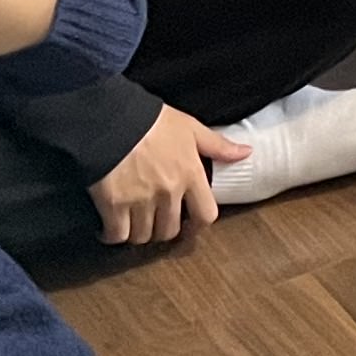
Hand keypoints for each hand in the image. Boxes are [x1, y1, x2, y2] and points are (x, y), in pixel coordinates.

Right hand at [90, 103, 251, 248]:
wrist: (110, 119)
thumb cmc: (151, 121)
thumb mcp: (190, 128)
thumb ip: (217, 146)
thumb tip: (246, 153)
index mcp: (191, 174)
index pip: (206, 215)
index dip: (197, 225)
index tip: (188, 226)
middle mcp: (169, 192)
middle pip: (169, 230)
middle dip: (162, 229)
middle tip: (153, 221)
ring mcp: (141, 200)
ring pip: (143, 235)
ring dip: (138, 234)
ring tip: (132, 224)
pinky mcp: (113, 205)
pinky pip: (117, 235)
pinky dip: (112, 236)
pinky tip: (109, 228)